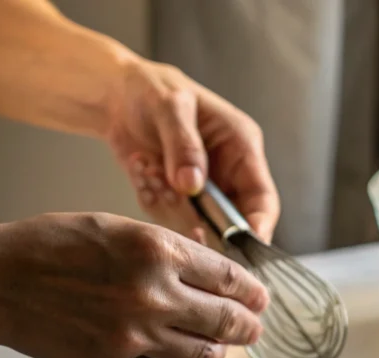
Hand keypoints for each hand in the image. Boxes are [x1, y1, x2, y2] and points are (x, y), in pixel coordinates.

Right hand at [0, 213, 268, 357]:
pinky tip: (157, 345)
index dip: (251, 292)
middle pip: (224, 322)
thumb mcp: (118, 228)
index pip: (228, 278)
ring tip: (220, 347)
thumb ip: (168, 253)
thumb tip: (213, 279)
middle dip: (247, 327)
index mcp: (158, 250)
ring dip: (216, 351)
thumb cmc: (52, 245)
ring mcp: (133, 335)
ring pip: (200, 354)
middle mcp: (153, 295)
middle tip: (254, 329)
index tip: (260, 299)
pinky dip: (163, 356)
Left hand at [104, 58, 279, 241]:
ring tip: (149, 173)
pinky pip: (170, 220)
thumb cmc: (150, 90)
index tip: (240, 248)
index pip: (263, 199)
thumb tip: (193, 184)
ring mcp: (202, 191)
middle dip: (207, 228)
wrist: (115, 98)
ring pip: (199, 226)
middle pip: (235, 223)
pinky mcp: (178, 201)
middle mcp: (227, 174)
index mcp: (241, 148)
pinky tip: (140, 173)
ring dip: (171, 209)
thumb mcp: (169, 106)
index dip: (258, 226)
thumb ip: (183, 144)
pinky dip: (153, 203)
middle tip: (185, 229)